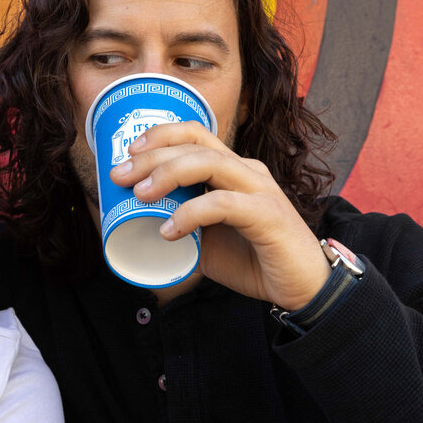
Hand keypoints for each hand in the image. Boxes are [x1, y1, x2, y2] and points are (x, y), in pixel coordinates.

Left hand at [109, 121, 330, 310]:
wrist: (302, 288)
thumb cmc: (255, 259)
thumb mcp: (208, 237)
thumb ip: (183, 222)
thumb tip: (140, 223)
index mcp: (234, 169)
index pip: (196, 134)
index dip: (160, 135)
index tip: (128, 152)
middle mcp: (247, 171)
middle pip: (195, 145)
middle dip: (151, 155)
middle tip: (120, 175)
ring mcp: (259, 189)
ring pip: (209, 163)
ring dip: (167, 174)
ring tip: (139, 195)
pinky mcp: (267, 215)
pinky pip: (222, 203)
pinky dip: (190, 214)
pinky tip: (169, 230)